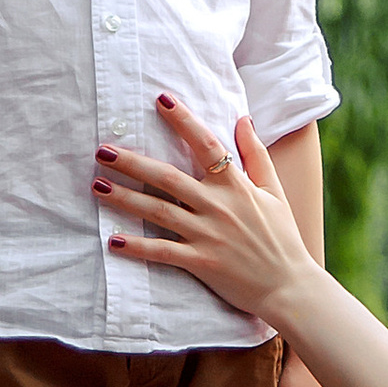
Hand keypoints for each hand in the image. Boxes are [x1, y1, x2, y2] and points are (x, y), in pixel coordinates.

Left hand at [96, 101, 316, 320]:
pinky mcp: (200, 262)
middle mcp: (218, 206)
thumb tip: (243, 118)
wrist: (290, 286)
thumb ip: (256, 154)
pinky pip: (163, 252)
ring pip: (158, 211)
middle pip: (168, 178)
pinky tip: (113, 240)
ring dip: (126, 198)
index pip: (206, 145)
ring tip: (97, 186)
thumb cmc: (282, 237)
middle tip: (102, 150)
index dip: (184, 121)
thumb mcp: (273, 190)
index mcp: (236, 185)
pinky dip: (137, 247)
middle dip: (133, 162)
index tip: (161, 100)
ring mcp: (207, 235)